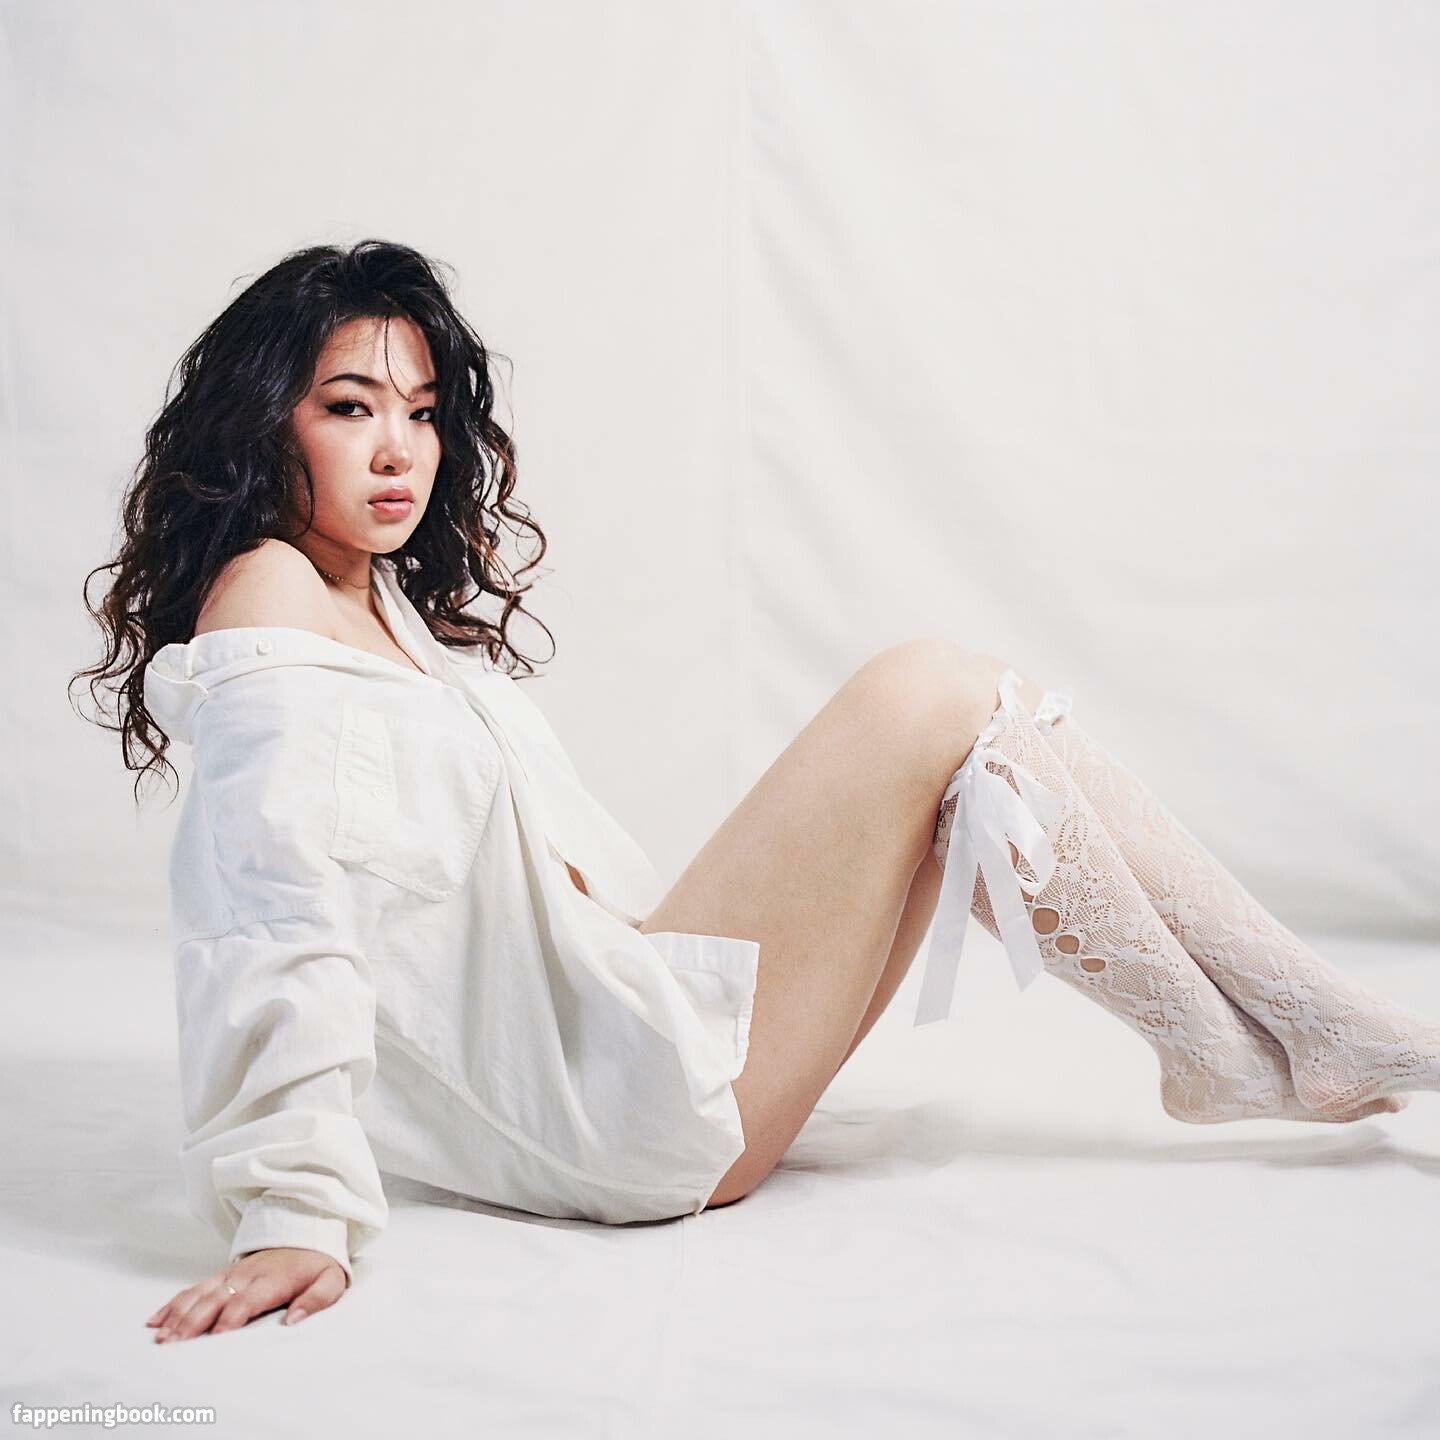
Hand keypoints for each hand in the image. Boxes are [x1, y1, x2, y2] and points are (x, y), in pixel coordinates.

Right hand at [144, 1247, 348, 1341]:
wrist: (307, 1230)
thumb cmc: (317, 1264)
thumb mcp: (330, 1280)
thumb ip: (316, 1300)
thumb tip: (293, 1321)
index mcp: (273, 1280)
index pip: (247, 1300)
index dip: (231, 1318)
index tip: (216, 1338)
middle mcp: (247, 1275)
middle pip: (215, 1299)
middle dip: (193, 1321)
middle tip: (173, 1344)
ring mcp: (231, 1273)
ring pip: (199, 1294)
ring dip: (177, 1315)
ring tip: (160, 1337)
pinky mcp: (223, 1274)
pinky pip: (194, 1288)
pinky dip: (173, 1304)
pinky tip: (156, 1320)